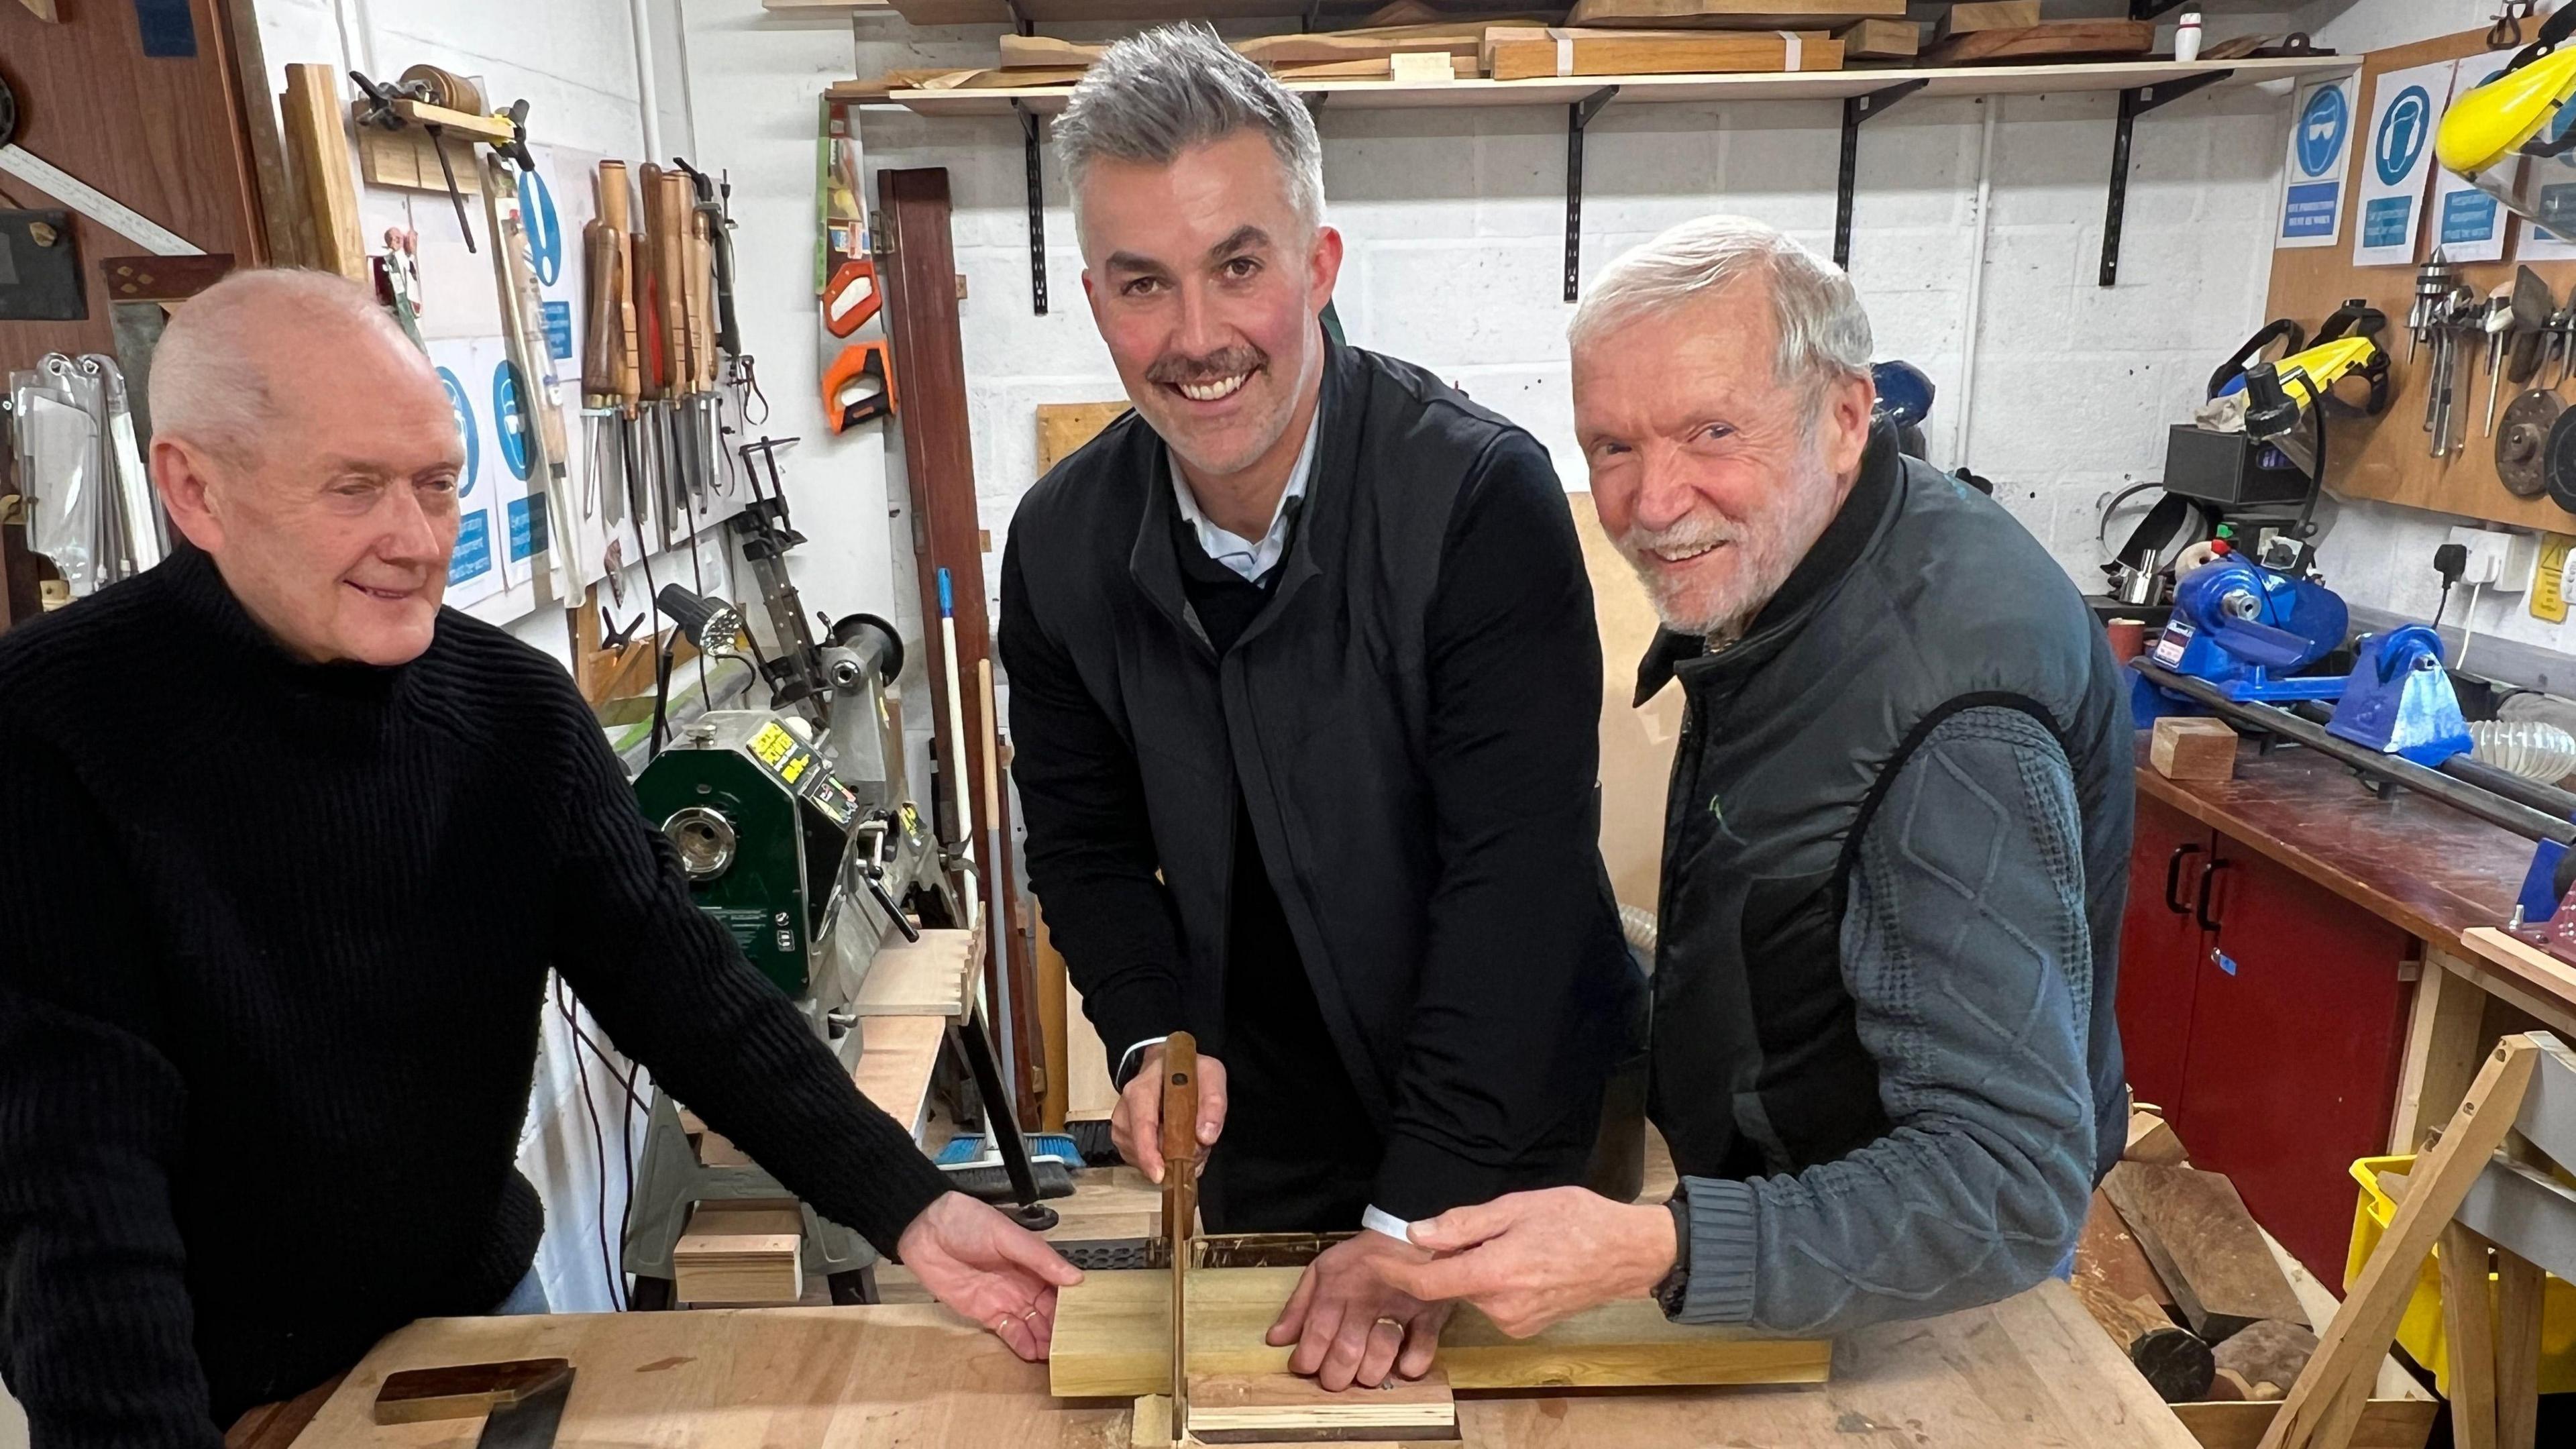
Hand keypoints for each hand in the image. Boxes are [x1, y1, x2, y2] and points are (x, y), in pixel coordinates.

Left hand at [896, 1191, 1083, 1360]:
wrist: (924, 1231)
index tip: (1087, 1321)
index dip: (1072, 1304)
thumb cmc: (967, 1222)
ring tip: (1057, 1356)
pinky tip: (1034, 1354)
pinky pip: (1007, 1331)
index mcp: (1033, 1261)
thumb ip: (1039, 1258)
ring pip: (1031, 1324)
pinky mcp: (984, 1312)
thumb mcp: (1007, 1235)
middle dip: (1060, 1328)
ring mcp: (1004, 1299)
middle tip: (1074, 1347)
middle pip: (1048, 1310)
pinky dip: (1021, 1343)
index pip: (1060, 1287)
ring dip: (1044, 1339)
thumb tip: (1075, 1279)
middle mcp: (1023, 1282)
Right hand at [1111, 1043, 1227, 1183]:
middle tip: (1197, 1151)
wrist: (1165, 1064)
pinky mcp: (1125, 1138)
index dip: (1148, 1153)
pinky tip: (1175, 1148)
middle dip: (1169, 1159)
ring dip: (1166, 1160)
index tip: (1160, 1175)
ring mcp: (1122, 1125)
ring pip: (1139, 1158)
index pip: (1141, 1124)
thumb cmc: (1186, 1070)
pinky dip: (1160, 1161)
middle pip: (1140, 1147)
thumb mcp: (1210, 1074)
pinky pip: (1140, 1160)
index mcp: (1142, 1090)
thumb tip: (1206, 1136)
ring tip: (1188, 1144)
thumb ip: (1213, 1103)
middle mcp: (1125, 1109)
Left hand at [1266, 1232, 1453, 1390]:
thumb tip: (1275, 1340)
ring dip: (1370, 1373)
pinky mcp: (1429, 1313)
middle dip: (1335, 1376)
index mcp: (1336, 1289)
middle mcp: (1365, 1301)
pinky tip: (1402, 1366)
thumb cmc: (1361, 1257)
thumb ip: (1298, 1306)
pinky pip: (1423, 1346)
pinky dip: (1412, 1364)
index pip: (1315, 1335)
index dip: (1305, 1360)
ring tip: (1364, 1375)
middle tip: (1334, 1379)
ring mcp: (1399, 1308)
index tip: (1303, 1368)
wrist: (1408, 1231)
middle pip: (1346, 1351)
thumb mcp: (1322, 1270)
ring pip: (1381, 1352)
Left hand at [1373, 1187, 1676, 1338]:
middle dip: (1447, 1257)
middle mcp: (1501, 1307)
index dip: (1396, 1270)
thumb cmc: (1578, 1221)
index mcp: (1494, 1274)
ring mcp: (1515, 1321)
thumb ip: (1463, 1225)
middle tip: (1475, 1227)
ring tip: (1512, 1239)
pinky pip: (1492, 1301)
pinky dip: (1493, 1280)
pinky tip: (1522, 1259)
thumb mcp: (1516, 1207)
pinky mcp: (1526, 1326)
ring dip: (1474, 1267)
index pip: (1426, 1282)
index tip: (1374, 1259)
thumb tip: (1418, 1233)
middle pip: (1450, 1283)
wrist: (1628, 1253)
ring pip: (1472, 1291)